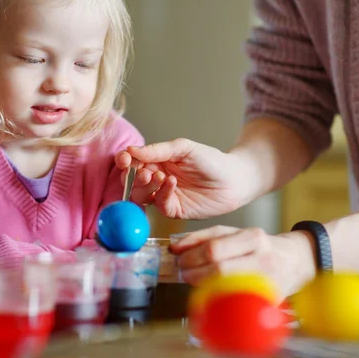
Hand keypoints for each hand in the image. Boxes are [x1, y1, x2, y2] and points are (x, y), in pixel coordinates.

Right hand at [115, 138, 257, 218]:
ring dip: (145, 186)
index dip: (124, 161)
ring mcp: (163, 195)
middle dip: (132, 176)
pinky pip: (158, 205)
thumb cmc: (211, 161)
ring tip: (158, 176)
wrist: (234, 180)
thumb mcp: (183, 148)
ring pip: (140, 195)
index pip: (131, 161)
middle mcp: (155, 178)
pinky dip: (161, 194)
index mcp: (155, 161)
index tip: (125, 159)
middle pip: (130, 180)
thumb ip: (157, 150)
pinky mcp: (173, 210)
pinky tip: (171, 183)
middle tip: (144, 172)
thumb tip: (131, 150)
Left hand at [170, 226, 315, 298]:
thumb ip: (207, 238)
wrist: (297, 260)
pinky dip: (217, 298)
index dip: (190, 256)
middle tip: (182, 272)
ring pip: (225, 286)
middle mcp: (263, 259)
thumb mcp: (237, 233)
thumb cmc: (260, 247)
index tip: (178, 258)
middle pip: (218, 268)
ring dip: (201, 285)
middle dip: (192, 271)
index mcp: (253, 237)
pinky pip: (235, 301)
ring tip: (192, 280)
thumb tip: (176, 248)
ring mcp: (267, 282)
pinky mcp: (268, 300)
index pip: (213, 248)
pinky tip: (209, 294)